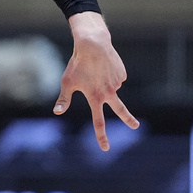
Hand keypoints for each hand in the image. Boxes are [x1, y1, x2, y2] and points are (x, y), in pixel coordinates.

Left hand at [54, 12, 138, 149]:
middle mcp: (109, 93)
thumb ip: (64, 99)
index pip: (99, 122)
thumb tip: (57, 112)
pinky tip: (102, 65)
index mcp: (95, 97)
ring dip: (103, 81)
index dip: (101, 136)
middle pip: (121, 110)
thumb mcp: (67, 82)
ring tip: (94, 69)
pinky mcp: (122, 74)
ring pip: (110, 87)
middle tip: (135, 126)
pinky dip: (108, 73)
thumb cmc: (77, 64)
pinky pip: (115, 77)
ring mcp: (117, 83)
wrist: (93, 44)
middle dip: (128, 120)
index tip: (106, 148)